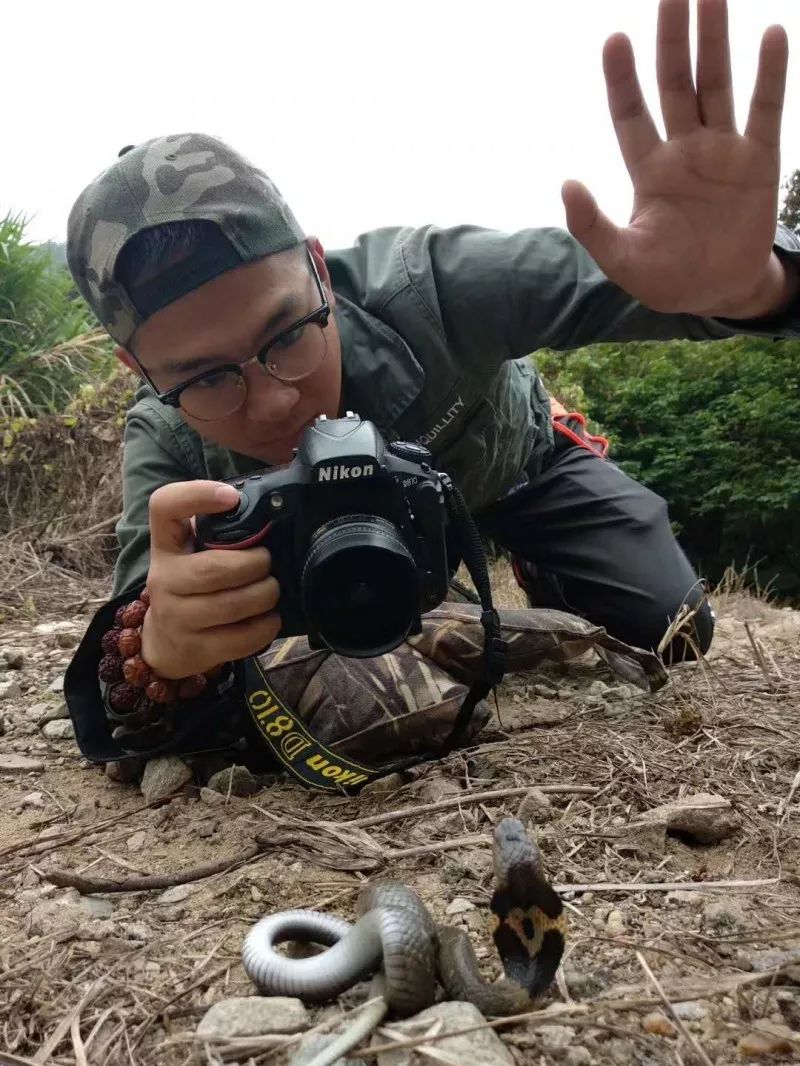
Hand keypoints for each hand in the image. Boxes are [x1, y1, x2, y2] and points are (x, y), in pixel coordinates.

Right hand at [141, 480, 280, 678]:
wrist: (166, 641)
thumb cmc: (192, 584)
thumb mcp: (193, 552)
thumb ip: (219, 532)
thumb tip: (270, 511)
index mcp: (166, 545)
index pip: (164, 507)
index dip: (196, 495)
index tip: (231, 497)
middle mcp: (164, 579)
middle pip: (214, 569)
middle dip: (254, 564)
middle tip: (267, 563)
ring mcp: (176, 617)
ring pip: (231, 605)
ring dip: (264, 594)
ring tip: (271, 589)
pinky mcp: (195, 649)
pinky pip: (240, 639)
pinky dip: (265, 627)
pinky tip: (269, 618)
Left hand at [562, 0, 789, 315]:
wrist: (718, 295)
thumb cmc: (666, 279)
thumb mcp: (621, 260)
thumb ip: (592, 226)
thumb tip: (566, 184)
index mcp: (648, 169)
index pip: (631, 113)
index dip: (622, 78)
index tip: (614, 39)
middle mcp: (684, 149)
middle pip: (675, 82)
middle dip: (671, 39)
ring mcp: (722, 150)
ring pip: (716, 84)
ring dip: (714, 40)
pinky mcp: (759, 161)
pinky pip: (765, 109)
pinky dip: (770, 74)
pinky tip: (770, 35)